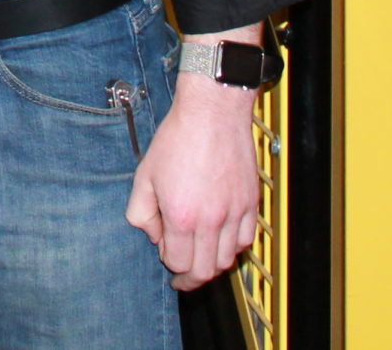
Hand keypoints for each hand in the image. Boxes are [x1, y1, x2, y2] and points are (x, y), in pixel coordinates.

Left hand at [124, 34, 262, 289]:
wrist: (212, 113)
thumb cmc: (178, 138)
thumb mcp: (144, 174)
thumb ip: (141, 212)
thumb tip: (153, 234)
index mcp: (182, 215)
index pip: (179, 262)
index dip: (170, 264)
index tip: (166, 257)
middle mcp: (211, 219)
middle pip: (205, 271)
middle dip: (191, 278)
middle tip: (183, 275)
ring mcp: (234, 212)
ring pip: (227, 260)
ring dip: (212, 263)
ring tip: (201, 255)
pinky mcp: (250, 203)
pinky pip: (245, 240)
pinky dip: (233, 246)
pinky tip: (221, 238)